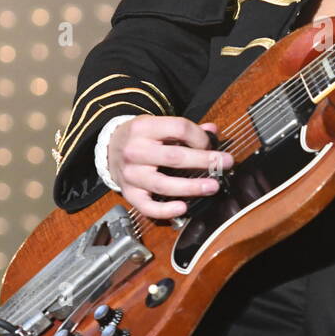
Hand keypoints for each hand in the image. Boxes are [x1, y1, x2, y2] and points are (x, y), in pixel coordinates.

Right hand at [108, 115, 233, 218]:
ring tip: (212, 187)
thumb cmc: (141, 137)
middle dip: (204, 161)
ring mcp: (131, 174)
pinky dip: (165, 210)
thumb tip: (212, 131)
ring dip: (191, 187)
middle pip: (174, 157)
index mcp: (144, 128)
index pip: (179, 128)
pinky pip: (147, 206)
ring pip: (163, 184)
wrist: (109, 148)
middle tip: (225, 164)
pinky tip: (183, 208)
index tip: (210, 144)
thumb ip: (185, 129)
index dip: (199, 137)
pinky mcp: (129, 194)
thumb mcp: (158, 125)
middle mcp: (135, 151)